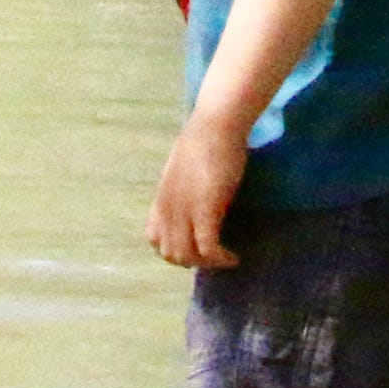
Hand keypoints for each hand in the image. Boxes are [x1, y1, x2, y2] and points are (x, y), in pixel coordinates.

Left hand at [150, 110, 251, 270]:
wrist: (216, 124)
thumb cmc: (205, 141)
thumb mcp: (184, 172)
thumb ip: (182, 193)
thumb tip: (192, 206)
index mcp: (161, 199)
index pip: (155, 240)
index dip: (174, 249)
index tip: (196, 247)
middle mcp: (168, 208)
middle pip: (171, 253)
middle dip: (193, 261)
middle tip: (215, 255)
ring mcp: (184, 209)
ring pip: (187, 256)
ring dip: (207, 263)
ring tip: (225, 258)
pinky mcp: (205, 208)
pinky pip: (207, 248)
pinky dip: (220, 259)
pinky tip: (233, 257)